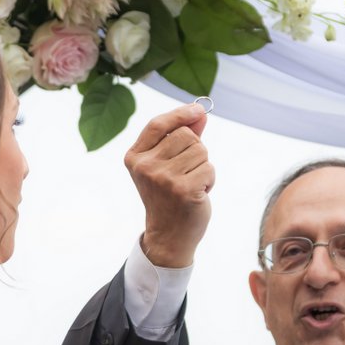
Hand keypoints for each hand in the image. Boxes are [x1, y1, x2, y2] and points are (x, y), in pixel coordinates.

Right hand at [124, 103, 213, 267]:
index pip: (158, 124)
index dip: (180, 113)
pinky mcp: (183, 190)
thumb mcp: (167, 164)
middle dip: (195, 150)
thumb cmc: (169, 196)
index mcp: (135, 157)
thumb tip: (200, 112)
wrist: (169, 234)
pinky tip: (198, 193)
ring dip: (203, 166)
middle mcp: (145, 166)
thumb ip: (181, 136)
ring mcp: (163, 178)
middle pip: (186, 135)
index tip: (198, 109)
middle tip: (187, 172)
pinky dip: (210, 180)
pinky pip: (209, 168)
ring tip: (191, 183)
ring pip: (201, 151)